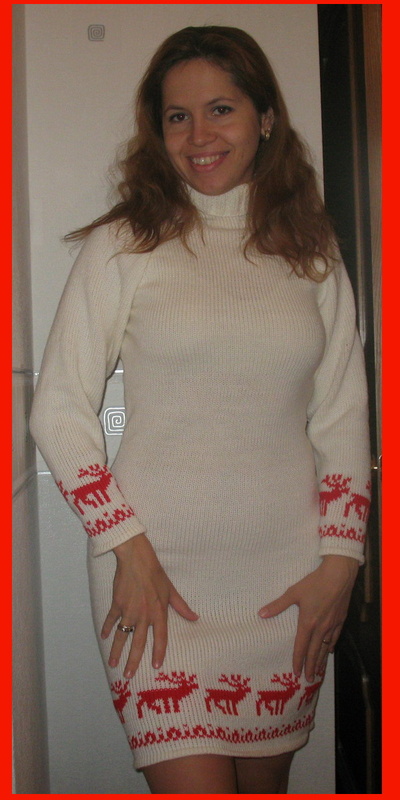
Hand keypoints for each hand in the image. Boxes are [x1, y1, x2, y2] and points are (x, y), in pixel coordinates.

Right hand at [101, 533, 198, 677]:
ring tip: (113, 664)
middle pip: (138, 643)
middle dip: (133, 661)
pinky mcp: (117, 604)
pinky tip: (104, 637)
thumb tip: (195, 618)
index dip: (158, 653)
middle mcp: (143, 615)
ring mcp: (128, 611)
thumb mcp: (171, 590)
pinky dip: (107, 629)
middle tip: (128, 676)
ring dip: (117, 651)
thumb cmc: (156, 574)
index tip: (155, 667)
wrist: (136, 559)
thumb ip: (182, 607)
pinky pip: (111, 620)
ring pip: (122, 636)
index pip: (160, 638)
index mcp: (158, 613)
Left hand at [258, 555, 358, 681]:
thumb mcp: (294, 592)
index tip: (296, 673)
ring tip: (318, 672)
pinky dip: (331, 646)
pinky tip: (330, 651)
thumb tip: (261, 613)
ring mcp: (332, 625)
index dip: (298, 661)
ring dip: (321, 661)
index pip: (301, 647)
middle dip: (310, 667)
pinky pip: (335, 638)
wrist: (339, 575)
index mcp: (308, 623)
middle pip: (314, 652)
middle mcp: (321, 628)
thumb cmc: (315, 583)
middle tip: (308, 680)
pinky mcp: (340, 620)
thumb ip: (278, 605)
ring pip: (325, 648)